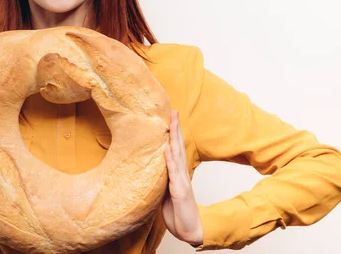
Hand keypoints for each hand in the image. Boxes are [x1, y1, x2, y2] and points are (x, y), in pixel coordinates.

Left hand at [162, 110, 203, 246]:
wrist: (188, 229)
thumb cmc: (177, 211)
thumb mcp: (166, 191)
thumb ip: (162, 178)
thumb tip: (152, 167)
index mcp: (176, 172)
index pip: (173, 148)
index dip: (172, 132)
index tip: (169, 117)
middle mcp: (180, 173)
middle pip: (177, 146)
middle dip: (175, 128)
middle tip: (173, 110)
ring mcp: (180, 180)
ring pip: (176, 154)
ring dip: (174, 137)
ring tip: (171, 122)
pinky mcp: (179, 190)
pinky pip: (173, 172)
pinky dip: (170, 159)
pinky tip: (167, 147)